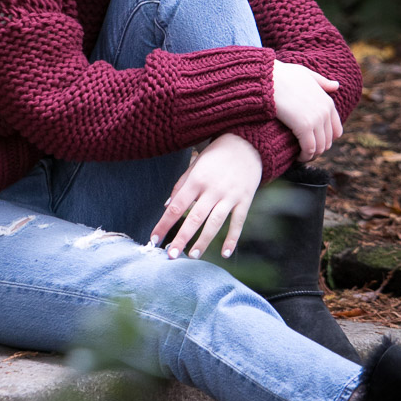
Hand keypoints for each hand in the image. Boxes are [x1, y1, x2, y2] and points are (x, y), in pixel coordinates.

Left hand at [149, 133, 262, 260]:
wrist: (246, 144)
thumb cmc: (216, 156)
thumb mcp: (195, 164)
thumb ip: (181, 185)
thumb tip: (167, 206)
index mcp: (197, 179)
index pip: (176, 206)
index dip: (164, 224)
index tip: (154, 239)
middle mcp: (212, 189)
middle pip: (194, 218)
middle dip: (181, 238)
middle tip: (171, 256)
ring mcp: (230, 196)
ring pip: (215, 223)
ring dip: (203, 241)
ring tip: (192, 256)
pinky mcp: (245, 200)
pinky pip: (238, 222)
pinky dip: (232, 239)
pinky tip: (226, 253)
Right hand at [273, 59, 342, 161]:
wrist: (268, 78)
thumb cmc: (283, 75)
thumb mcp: (306, 74)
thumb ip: (322, 82)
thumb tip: (336, 85)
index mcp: (328, 102)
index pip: (336, 130)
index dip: (325, 139)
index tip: (313, 142)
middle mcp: (325, 112)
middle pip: (328, 140)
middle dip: (318, 148)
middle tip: (305, 151)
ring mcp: (316, 119)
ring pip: (320, 147)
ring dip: (311, 154)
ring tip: (301, 156)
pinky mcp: (304, 127)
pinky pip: (309, 148)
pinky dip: (304, 156)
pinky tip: (297, 157)